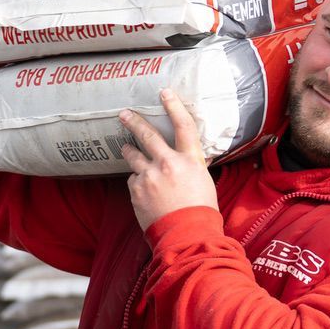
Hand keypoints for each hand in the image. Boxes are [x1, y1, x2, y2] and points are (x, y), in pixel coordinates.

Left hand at [120, 91, 217, 229]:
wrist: (187, 235)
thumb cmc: (201, 211)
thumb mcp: (204, 183)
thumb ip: (194, 168)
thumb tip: (193, 160)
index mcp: (190, 161)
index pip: (183, 126)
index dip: (174, 106)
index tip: (165, 93)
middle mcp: (168, 163)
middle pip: (147, 135)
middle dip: (134, 122)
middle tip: (125, 114)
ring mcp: (149, 176)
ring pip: (133, 156)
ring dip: (129, 150)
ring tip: (125, 147)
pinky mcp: (136, 190)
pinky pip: (133, 179)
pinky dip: (137, 182)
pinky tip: (145, 192)